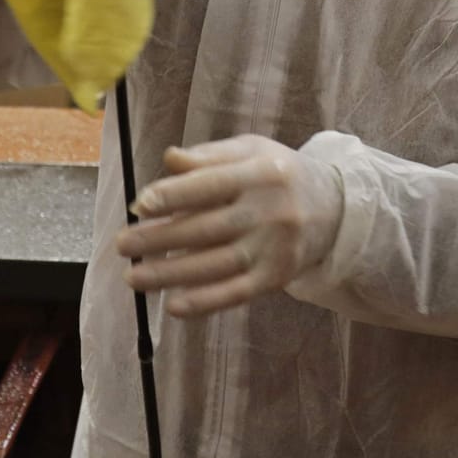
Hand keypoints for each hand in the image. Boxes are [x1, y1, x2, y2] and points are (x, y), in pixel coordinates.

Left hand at [117, 135, 344, 317]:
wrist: (335, 208)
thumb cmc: (278, 174)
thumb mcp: (250, 151)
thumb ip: (208, 156)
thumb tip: (167, 160)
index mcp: (262, 172)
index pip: (211, 185)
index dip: (174, 195)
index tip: (140, 204)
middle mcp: (272, 211)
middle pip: (207, 228)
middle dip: (159, 238)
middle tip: (121, 244)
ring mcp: (276, 248)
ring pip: (216, 265)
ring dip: (171, 274)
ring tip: (134, 276)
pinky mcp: (278, 277)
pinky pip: (236, 293)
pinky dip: (205, 302)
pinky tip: (174, 306)